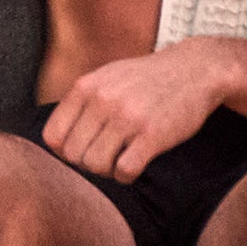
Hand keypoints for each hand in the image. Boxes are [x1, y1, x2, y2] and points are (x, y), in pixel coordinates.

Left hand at [42, 47, 221, 183]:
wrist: (194, 69)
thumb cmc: (147, 78)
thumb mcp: (107, 77)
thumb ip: (81, 101)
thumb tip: (54, 139)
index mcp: (86, 87)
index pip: (52, 137)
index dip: (64, 151)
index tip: (82, 150)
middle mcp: (103, 100)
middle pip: (73, 156)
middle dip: (87, 163)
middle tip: (105, 156)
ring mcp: (128, 117)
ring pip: (96, 166)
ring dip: (107, 170)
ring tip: (120, 159)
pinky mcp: (152, 134)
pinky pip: (125, 171)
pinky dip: (127, 176)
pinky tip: (135, 164)